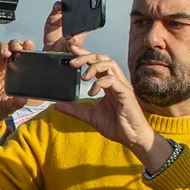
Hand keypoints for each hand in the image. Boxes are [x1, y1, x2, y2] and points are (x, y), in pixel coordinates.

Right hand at [0, 38, 34, 134]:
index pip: (23, 55)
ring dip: (3, 48)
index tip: (29, 45)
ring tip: (6, 54)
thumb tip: (23, 100)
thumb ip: (15, 103)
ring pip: (0, 50)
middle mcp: (7, 67)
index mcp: (18, 72)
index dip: (26, 48)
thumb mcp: (10, 106)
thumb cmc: (1, 107)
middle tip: (17, 47)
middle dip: (14, 44)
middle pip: (11, 48)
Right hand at [42, 0, 89, 51]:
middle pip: (76, 2)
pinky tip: (59, 6)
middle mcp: (73, 17)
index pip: (86, 10)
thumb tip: (70, 37)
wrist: (54, 51)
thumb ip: (72, 41)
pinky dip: (57, 5)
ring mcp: (63, 15)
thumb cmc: (66, 48)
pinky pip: (56, 8)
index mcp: (82, 22)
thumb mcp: (73, 45)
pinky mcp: (54, 17)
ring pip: (66, 2)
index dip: (88, 2)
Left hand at [51, 51, 168, 171]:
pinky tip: (92, 92)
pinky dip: (100, 83)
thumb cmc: (117, 126)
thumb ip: (75, 110)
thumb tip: (57, 105)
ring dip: (94, 67)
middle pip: (103, 58)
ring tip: (83, 78)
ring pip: (110, 64)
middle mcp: (116, 82)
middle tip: (72, 62)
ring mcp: (122, 86)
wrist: (132, 138)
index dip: (85, 55)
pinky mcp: (126, 93)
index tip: (71, 51)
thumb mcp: (90, 117)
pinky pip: (113, 80)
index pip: (97, 63)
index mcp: (109, 84)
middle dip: (87, 57)